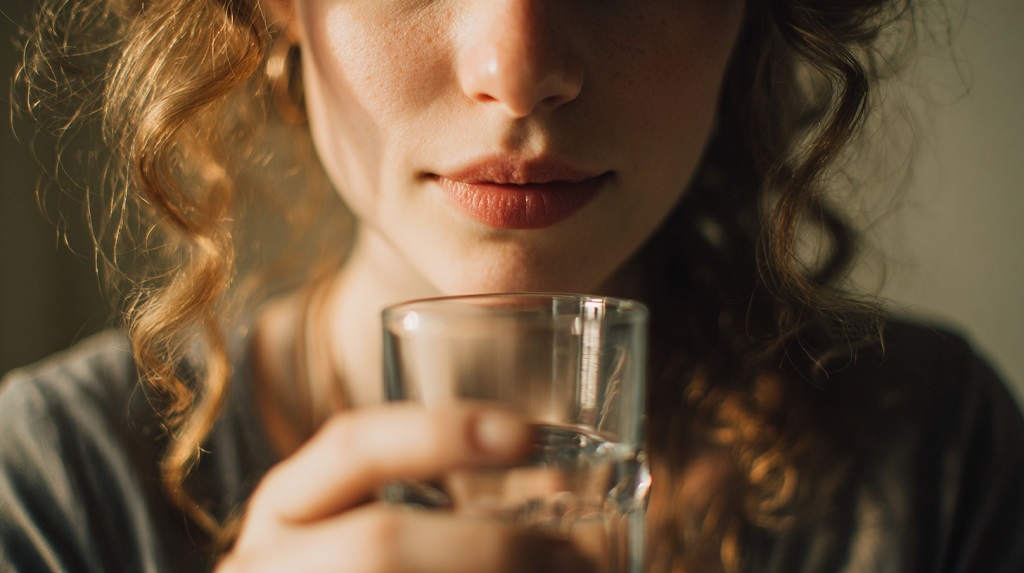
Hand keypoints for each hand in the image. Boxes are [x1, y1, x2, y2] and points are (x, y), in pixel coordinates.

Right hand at [216, 403, 595, 571]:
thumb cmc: (350, 564)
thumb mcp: (367, 525)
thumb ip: (441, 503)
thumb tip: (560, 491)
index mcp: (286, 508)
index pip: (350, 445)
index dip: (438, 432)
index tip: (526, 435)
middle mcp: (270, 562)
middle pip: (379, 544)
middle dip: (490, 547)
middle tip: (572, 555)